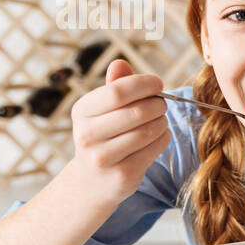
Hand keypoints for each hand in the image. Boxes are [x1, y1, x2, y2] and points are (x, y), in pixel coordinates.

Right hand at [69, 59, 170, 204]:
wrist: (93, 181)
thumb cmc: (104, 136)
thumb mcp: (103, 110)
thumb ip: (114, 86)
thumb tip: (120, 64)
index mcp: (81, 111)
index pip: (117, 91)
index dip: (143, 84)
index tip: (158, 83)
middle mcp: (86, 135)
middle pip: (137, 112)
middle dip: (157, 104)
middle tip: (162, 104)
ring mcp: (103, 158)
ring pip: (148, 131)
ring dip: (162, 122)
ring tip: (160, 120)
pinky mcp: (122, 175)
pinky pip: (154, 149)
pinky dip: (163, 138)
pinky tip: (159, 136)